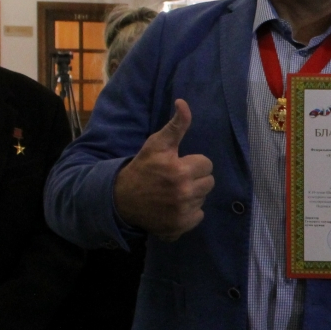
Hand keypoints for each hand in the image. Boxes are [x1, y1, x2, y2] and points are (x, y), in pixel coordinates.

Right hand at [113, 100, 214, 240]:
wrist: (121, 199)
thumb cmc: (142, 168)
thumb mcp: (157, 144)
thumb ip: (176, 125)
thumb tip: (183, 103)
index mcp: (180, 171)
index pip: (207, 164)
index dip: (193, 163)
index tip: (178, 165)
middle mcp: (184, 193)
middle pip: (209, 183)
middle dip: (195, 179)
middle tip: (176, 179)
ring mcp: (182, 212)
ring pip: (203, 199)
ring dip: (192, 195)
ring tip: (173, 192)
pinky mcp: (180, 226)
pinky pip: (198, 216)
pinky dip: (189, 213)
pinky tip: (174, 207)